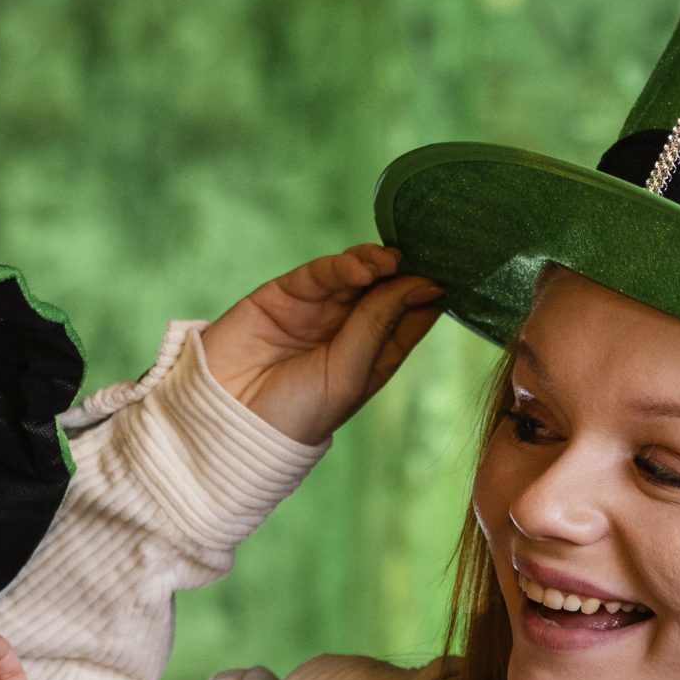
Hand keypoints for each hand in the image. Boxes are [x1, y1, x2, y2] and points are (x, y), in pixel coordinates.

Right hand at [200, 244, 444, 444]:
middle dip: (405, 270)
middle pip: (387, 287)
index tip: (451, 273)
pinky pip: (321, 272)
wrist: (228, 421)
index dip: (429, 292)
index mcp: (374, 357)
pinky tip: (364, 268)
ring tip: (390, 263)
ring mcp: (317, 309)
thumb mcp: (349, 374)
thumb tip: (424, 282)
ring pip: (356, 274)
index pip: (412, 315)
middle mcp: (348, 329)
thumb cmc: (295, 413)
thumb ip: (380, 323)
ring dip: (376, 263)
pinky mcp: (286, 294)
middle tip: (423, 257)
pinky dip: (344, 265)